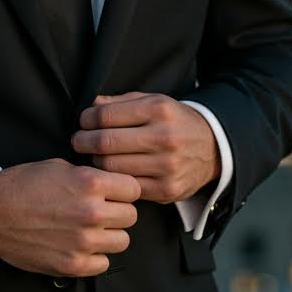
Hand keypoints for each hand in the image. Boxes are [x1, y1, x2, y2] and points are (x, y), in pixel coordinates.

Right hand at [0, 158, 139, 277]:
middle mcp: (92, 213)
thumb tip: (111, 184)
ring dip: (109, 235)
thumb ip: (90, 176)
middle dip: (117, 212)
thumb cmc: (22, 187)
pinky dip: (95, 257)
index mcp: (91, 184)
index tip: (115, 193)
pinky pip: (103, 263)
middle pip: (131, 216)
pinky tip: (80, 246)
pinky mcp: (73, 264)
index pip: (134, 189)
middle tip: (100, 211)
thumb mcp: (59, 166)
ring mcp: (83, 242)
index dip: (124, 190)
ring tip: (90, 230)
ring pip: (122, 241)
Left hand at [71, 92, 221, 203]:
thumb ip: (122, 102)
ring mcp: (166, 166)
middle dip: (83, 141)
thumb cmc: (175, 122)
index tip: (83, 122)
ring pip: (112, 167)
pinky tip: (112, 173)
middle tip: (78, 141)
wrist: (213, 148)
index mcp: (159, 110)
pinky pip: (126, 187)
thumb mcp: (154, 102)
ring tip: (95, 156)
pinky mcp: (166, 189)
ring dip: (96, 162)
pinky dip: (114, 180)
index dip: (87, 119)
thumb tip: (92, 106)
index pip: (106, 115)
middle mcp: (164, 137)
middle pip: (105, 143)